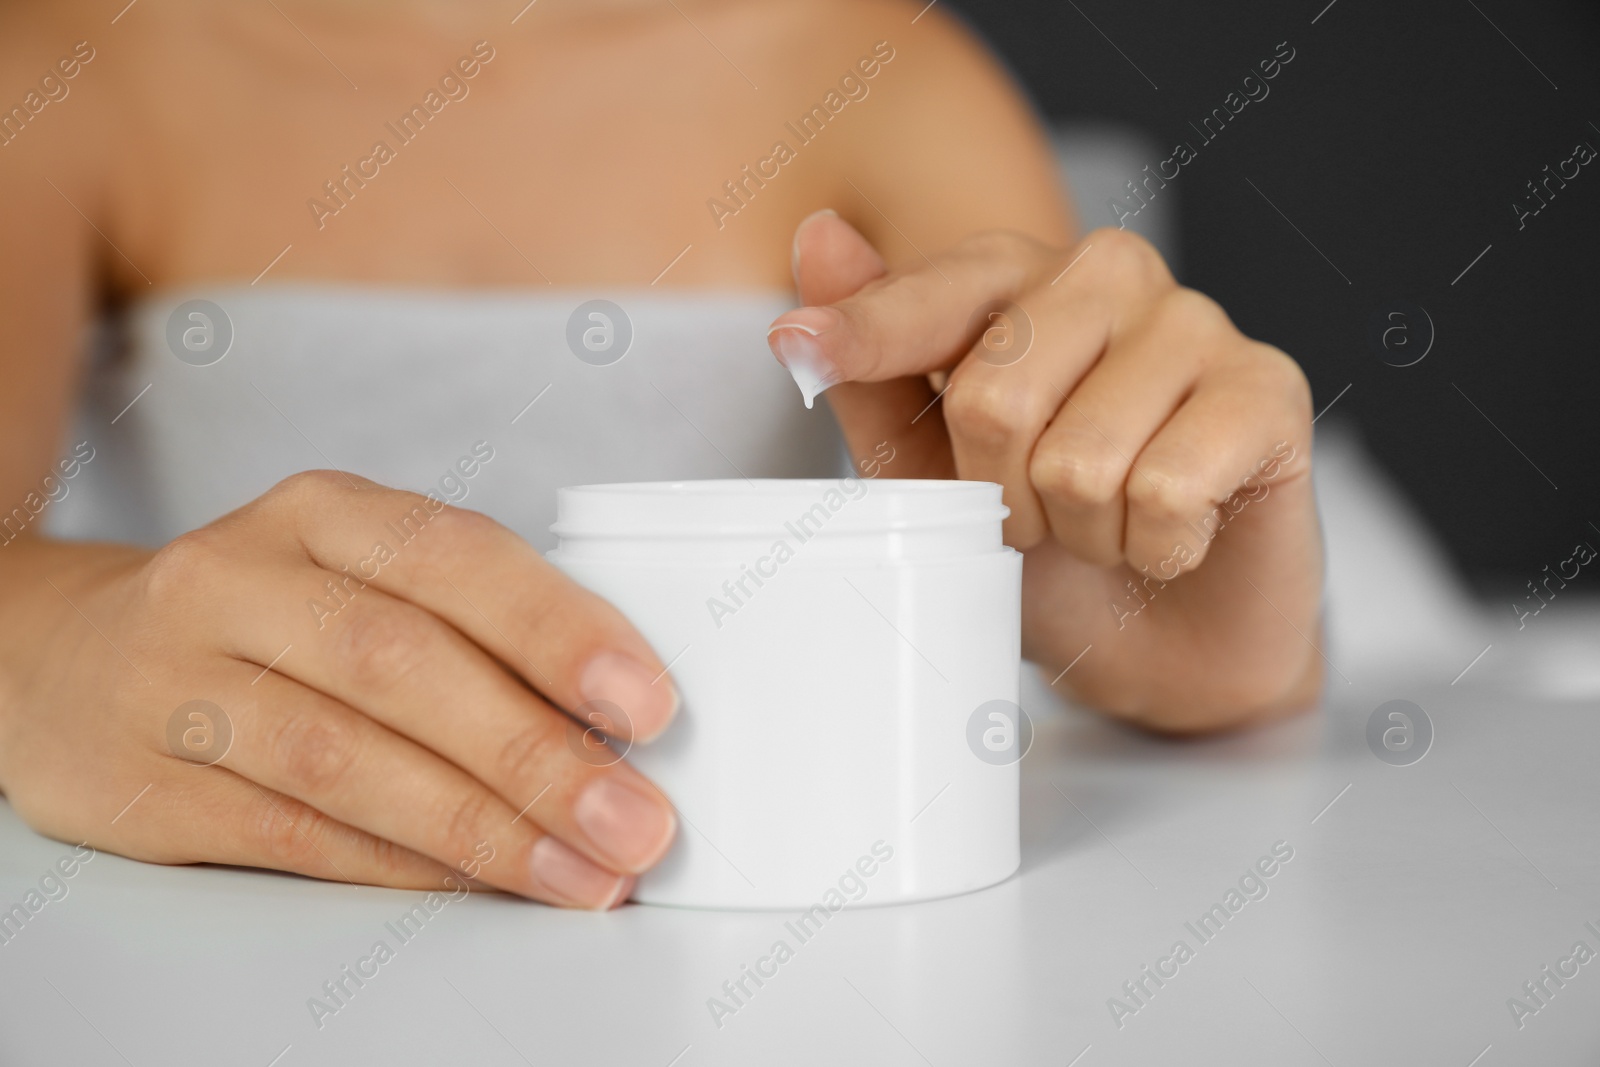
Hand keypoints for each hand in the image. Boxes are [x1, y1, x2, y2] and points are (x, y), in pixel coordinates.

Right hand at [0, 472, 678, 907]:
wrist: (67, 656)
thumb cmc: (266, 616)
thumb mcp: (356, 576)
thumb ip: (469, 627)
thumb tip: (610, 727)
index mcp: (322, 512)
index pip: (456, 558)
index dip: (559, 632)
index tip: (648, 705)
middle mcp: (240, 580)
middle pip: (402, 665)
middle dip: (535, 753)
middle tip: (633, 820)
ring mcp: (179, 680)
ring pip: (343, 758)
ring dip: (479, 826)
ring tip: (577, 870)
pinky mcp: (144, 781)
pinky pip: (287, 831)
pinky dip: (395, 863)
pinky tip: (474, 882)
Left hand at [769, 212, 1323, 729]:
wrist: (1165, 648)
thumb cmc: (1048, 549)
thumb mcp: (933, 475)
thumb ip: (877, 373)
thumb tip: (820, 234)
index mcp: (1019, 282)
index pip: (935, 294)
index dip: (866, 333)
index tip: (795, 347)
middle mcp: (1110, 275)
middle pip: (996, 395)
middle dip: (1000, 499)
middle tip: (1040, 519)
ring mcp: (1197, 324)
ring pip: (1081, 458)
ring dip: (1083, 536)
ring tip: (1111, 528)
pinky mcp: (1269, 389)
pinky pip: (1168, 489)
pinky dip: (1154, 549)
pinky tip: (1176, 538)